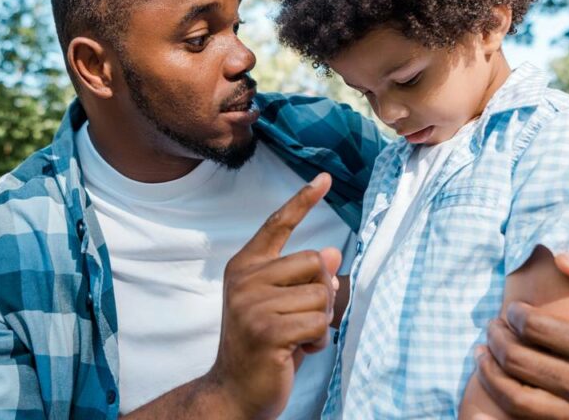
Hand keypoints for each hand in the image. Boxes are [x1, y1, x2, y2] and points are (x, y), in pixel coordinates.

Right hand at [207, 173, 341, 418]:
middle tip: (302, 318)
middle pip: (315, 261)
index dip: (303, 200)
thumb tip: (332, 252)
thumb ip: (302, 276)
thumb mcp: (284, 303)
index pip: (278, 224)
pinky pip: (318, 323)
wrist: (236, 390)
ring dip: (320, 321)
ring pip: (321, 295)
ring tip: (296, 338)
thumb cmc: (264, 345)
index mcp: (245, 265)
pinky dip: (317, 341)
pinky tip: (296, 351)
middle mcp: (244, 279)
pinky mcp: (266, 330)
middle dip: (322, 292)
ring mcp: (252, 304)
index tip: (325, 178)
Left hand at [477, 248, 568, 418]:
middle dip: (498, 337)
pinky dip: (496, 389)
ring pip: (516, 394)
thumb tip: (562, 259)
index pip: (538, 330)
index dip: (516, 315)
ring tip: (484, 346)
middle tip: (493, 324)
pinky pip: (519, 412)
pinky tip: (487, 368)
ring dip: (490, 366)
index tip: (512, 308)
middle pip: (521, 361)